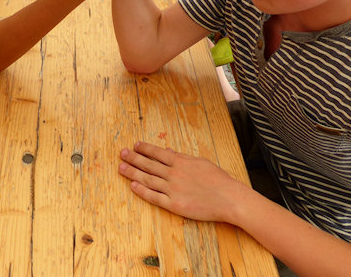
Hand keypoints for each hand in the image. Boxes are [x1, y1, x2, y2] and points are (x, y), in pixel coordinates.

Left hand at [118, 141, 244, 222]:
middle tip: (121, 153)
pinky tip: (132, 186)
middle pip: (148, 165)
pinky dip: (142, 191)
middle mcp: (174, 174)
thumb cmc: (218, 180)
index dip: (144, 148)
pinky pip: (154, 197)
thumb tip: (168, 151)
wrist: (229, 199)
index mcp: (181, 162)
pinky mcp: (174, 205)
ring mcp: (173, 189)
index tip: (134, 145)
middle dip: (133, 158)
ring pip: (148, 180)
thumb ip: (182, 157)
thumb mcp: (200, 162)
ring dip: (133, 173)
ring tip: (121, 167)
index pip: (157, 153)